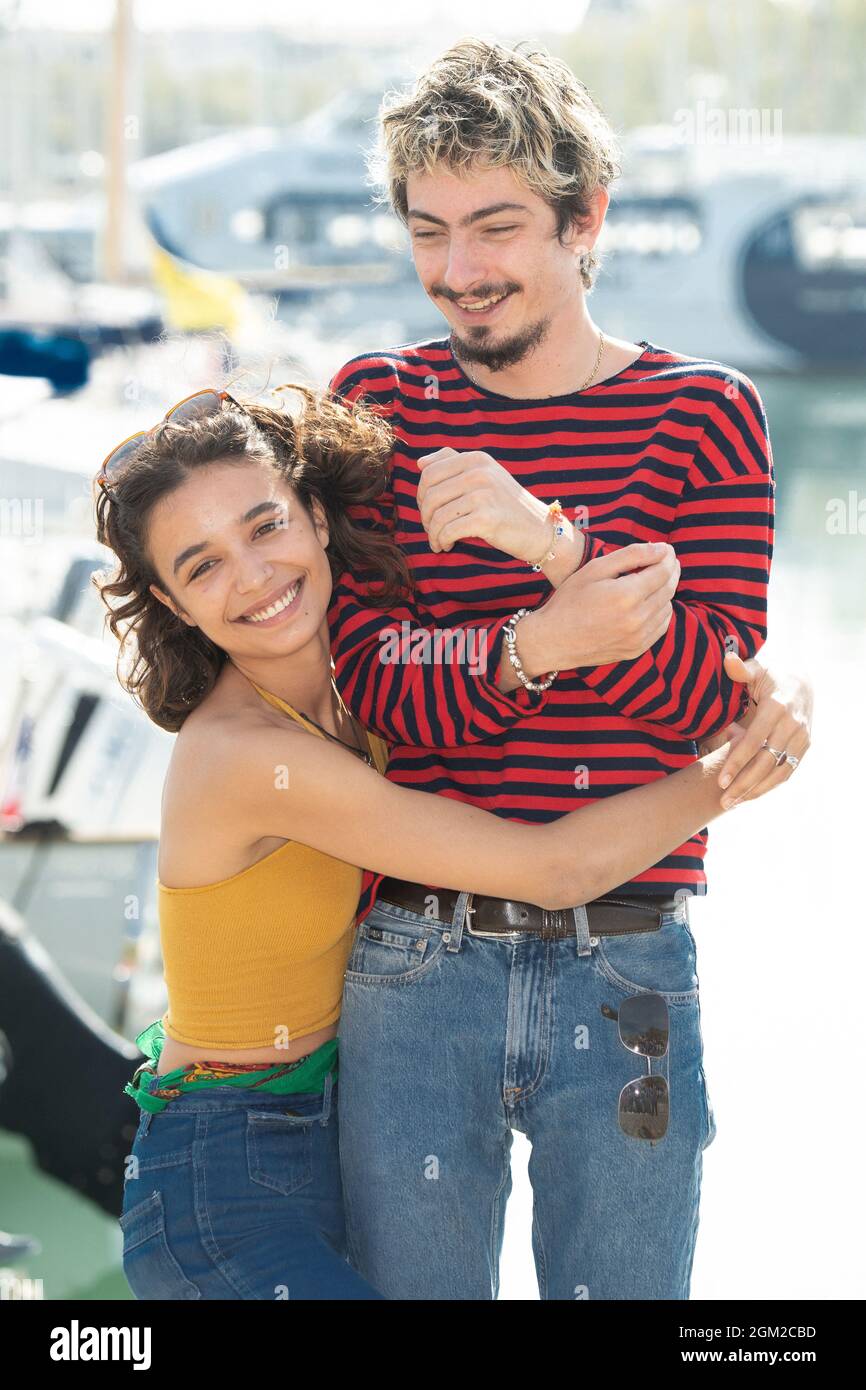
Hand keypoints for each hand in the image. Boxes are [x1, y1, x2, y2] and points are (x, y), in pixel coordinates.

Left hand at [417, 447, 567, 566]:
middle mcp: (479, 472)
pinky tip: (447, 545)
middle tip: (432, 529)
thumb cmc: (507, 506)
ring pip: (437, 515)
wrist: (540, 530)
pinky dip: (442, 541)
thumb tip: (420, 463)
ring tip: (439, 540)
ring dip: (432, 533)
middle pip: (430, 495)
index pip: (429, 473)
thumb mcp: (485, 476)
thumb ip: (454, 464)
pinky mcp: (486, 519)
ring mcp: (484, 495)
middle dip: (425, 517)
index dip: (421, 496)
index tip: (429, 511)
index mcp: (476, 459)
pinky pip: (448, 531)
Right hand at [532, 542, 679, 668]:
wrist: (553, 640)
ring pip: (668, 608)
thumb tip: (662, 549)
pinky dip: (661, 611)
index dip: (668, 557)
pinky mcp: (636, 650)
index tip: (666, 549)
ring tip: (655, 580)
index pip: (663, 571)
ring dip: (666, 591)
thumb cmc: (569, 600)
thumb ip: (631, 555)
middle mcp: (637, 619)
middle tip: (666, 560)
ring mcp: (638, 638)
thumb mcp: (595, 569)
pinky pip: (661, 626)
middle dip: (671, 570)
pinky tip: (649, 603)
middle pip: (669, 589)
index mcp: (626, 595)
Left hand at [701, 652, 811, 804]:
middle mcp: (793, 724)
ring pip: (778, 771)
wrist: (802, 680)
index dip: (736, 762)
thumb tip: (728, 661)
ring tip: (733, 802)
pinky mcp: (805, 746)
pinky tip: (750, 795)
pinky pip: (787, 771)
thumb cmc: (771, 674)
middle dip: (743, 784)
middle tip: (723, 801)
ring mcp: (801, 737)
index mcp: (778, 706)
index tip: (719, 780)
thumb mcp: (757, 668)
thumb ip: (741, 669)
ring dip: (756, 790)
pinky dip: (769, 785)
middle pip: (766, 762)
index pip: (754, 741)